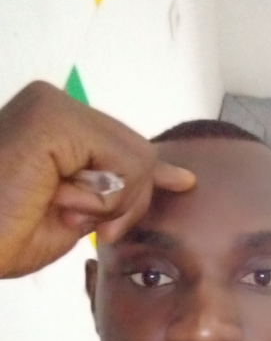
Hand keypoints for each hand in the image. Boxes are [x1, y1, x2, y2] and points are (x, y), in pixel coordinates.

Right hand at [0, 81, 194, 277]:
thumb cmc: (6, 236)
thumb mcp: (79, 213)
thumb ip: (121, 189)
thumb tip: (175, 175)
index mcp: (56, 126)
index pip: (125, 145)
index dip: (153, 170)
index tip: (182, 181)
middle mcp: (54, 105)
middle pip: (138, 152)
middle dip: (129, 200)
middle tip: (87, 223)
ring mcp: (52, 107)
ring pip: (135, 160)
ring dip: (109, 203)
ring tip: (59, 208)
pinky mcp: (53, 120)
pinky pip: (120, 167)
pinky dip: (101, 199)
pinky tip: (58, 200)